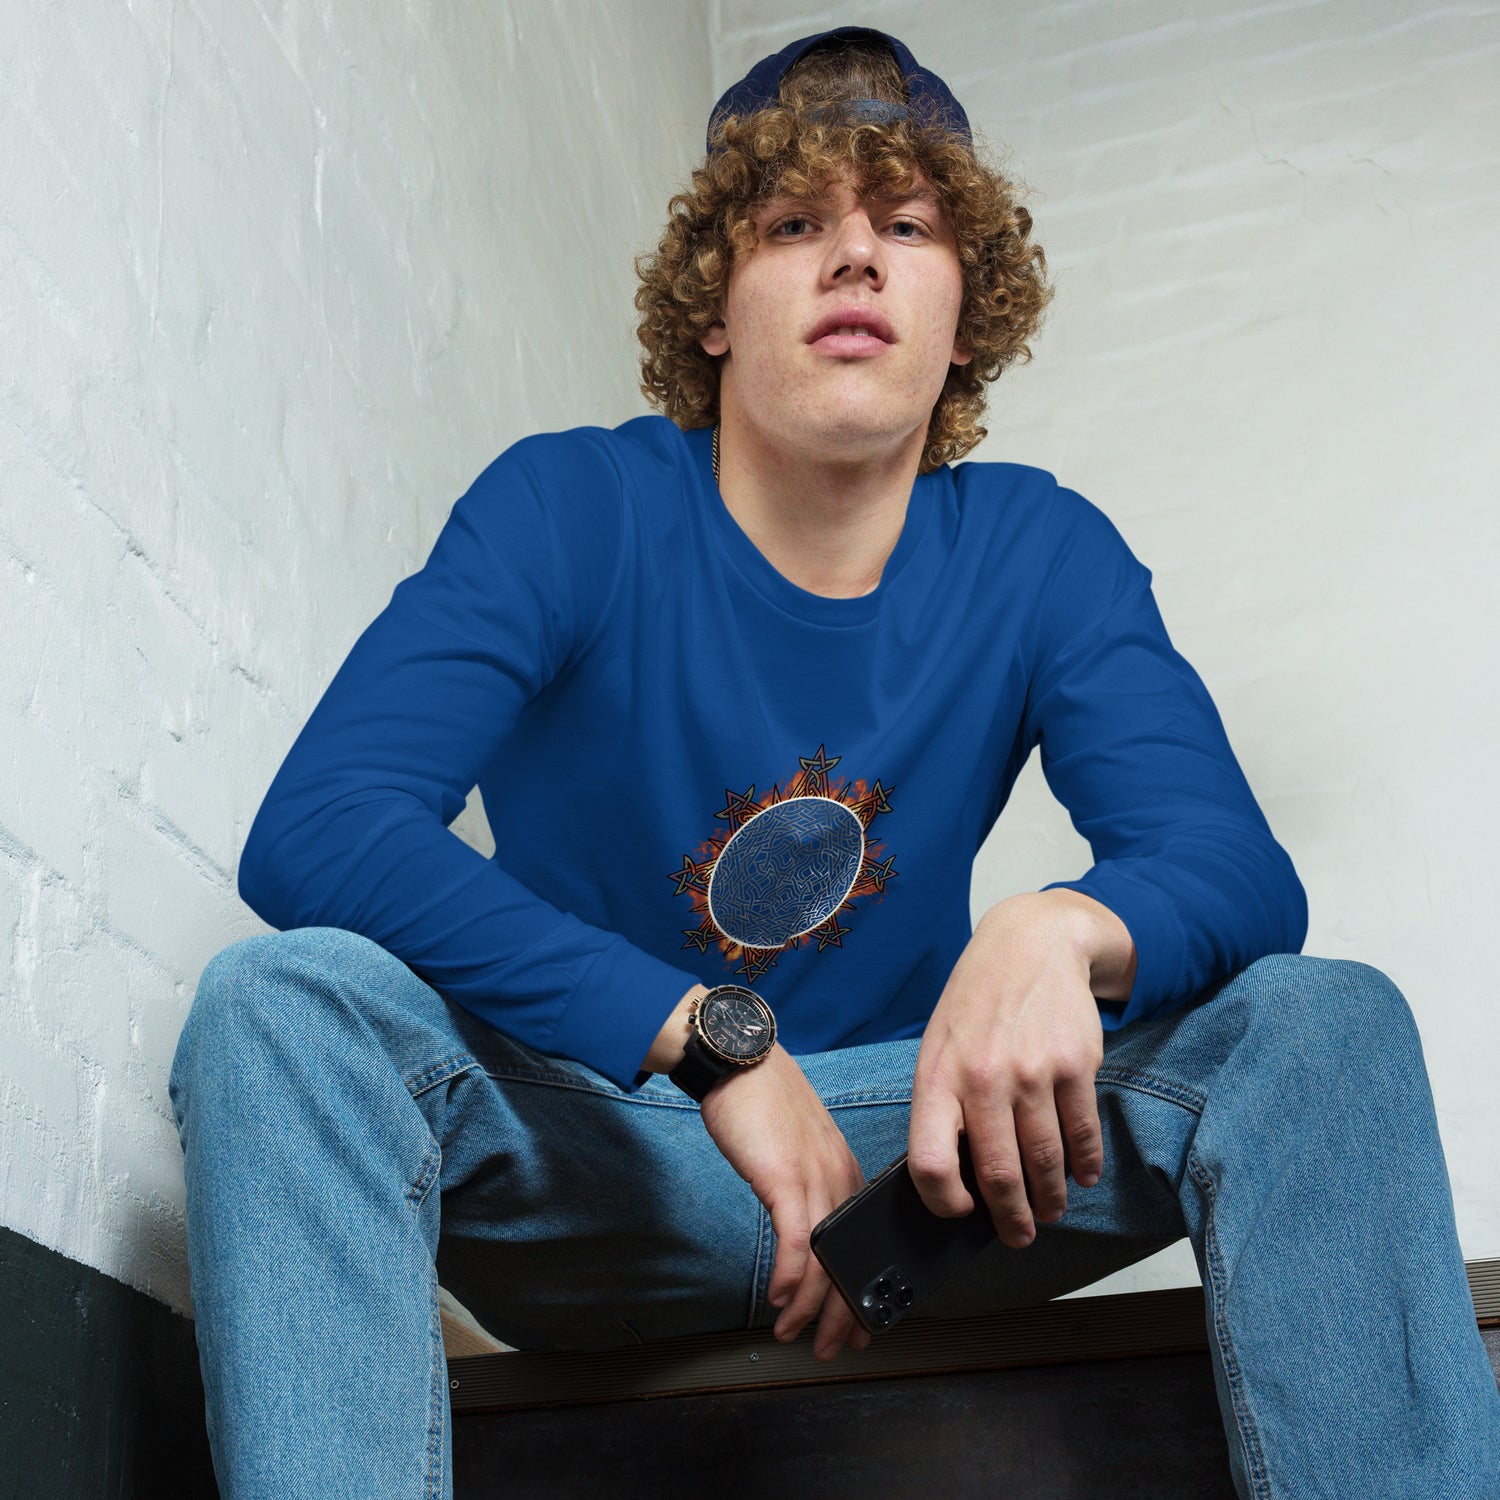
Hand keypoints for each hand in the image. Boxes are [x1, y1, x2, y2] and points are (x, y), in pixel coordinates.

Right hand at [698, 1045, 871, 1359]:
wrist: (740, 1060)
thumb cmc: (761, 1099)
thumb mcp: (798, 1145)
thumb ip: (808, 1181)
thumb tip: (802, 1226)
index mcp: (844, 1171)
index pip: (862, 1244)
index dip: (863, 1289)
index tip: (860, 1323)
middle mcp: (838, 1177)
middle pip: (850, 1259)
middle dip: (843, 1313)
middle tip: (835, 1346)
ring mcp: (813, 1177)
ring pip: (825, 1258)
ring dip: (811, 1306)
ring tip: (794, 1332)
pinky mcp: (783, 1177)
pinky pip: (796, 1240)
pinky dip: (791, 1277)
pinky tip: (781, 1298)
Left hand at [908, 891, 1130, 1246]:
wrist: (1030, 944)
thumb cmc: (977, 1003)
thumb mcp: (940, 1046)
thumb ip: (944, 1105)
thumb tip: (957, 1177)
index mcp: (938, 1077)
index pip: (931, 1162)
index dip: (944, 1202)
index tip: (961, 1212)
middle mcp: (983, 1078)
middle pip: (998, 1175)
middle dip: (1011, 1219)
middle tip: (1018, 1234)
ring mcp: (1032, 1072)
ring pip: (1045, 1162)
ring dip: (1050, 1199)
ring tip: (1050, 1209)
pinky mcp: (1076, 1066)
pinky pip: (1083, 1134)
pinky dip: (1085, 1165)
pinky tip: (1081, 1174)